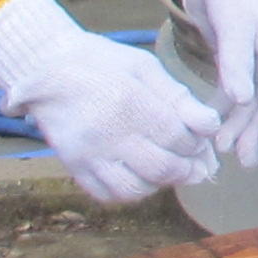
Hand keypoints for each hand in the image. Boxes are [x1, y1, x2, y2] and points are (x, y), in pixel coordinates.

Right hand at [0, 0, 220, 205]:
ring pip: (135, 189)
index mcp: (128, 103)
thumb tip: (210, 126)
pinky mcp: (74, 167)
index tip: (200, 139)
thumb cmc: (103, 63)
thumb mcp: (144, 68)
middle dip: (187, 169)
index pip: (177, 138)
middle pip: (161, 168)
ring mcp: (87, 155)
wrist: (46, 68)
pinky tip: (140, 175)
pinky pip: (108, 194)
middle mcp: (106, 134)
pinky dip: (130, 191)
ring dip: (160, 184)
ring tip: (168, 168)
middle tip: (195, 163)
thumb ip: (179, 97)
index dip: (197, 143)